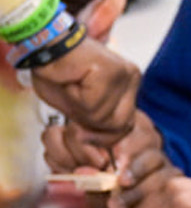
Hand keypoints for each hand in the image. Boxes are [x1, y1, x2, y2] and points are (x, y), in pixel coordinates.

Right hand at [30, 41, 140, 163]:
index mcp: (128, 89)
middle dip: (91, 129)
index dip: (100, 138)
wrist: (42, 46)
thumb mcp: (78, 111)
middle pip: (120, 127)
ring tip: (70, 88)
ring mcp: (124, 74)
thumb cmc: (57, 75)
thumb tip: (103, 161)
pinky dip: (73, 99)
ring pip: (105, 118)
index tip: (79, 132)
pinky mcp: (111, 72)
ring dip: (78, 111)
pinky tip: (70, 80)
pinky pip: (92, 105)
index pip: (124, 128)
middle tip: (71, 111)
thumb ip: (93, 131)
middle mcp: (132, 79)